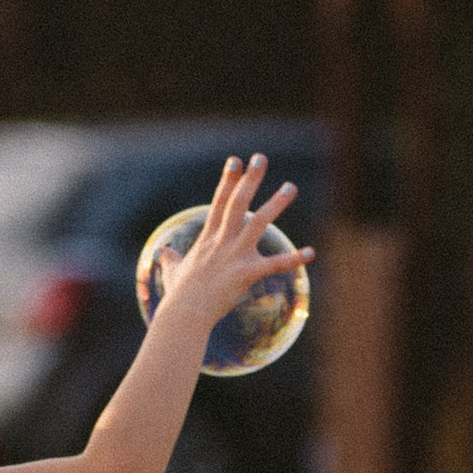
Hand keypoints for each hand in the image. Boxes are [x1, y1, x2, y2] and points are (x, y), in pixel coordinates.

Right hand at [149, 155, 313, 330]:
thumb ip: (170, 260)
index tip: (236, 161)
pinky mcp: (246, 273)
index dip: (228, 180)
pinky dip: (293, 259)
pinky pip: (274, 264)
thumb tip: (162, 252)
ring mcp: (234, 255)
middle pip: (238, 202)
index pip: (219, 203)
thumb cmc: (179, 296)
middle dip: (250, 179)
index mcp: (208, 239)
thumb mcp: (173, 273)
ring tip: (291, 187)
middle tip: (261, 158)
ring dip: (276, 203)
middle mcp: (222, 241)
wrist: (185, 314)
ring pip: (258, 222)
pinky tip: (310, 252)